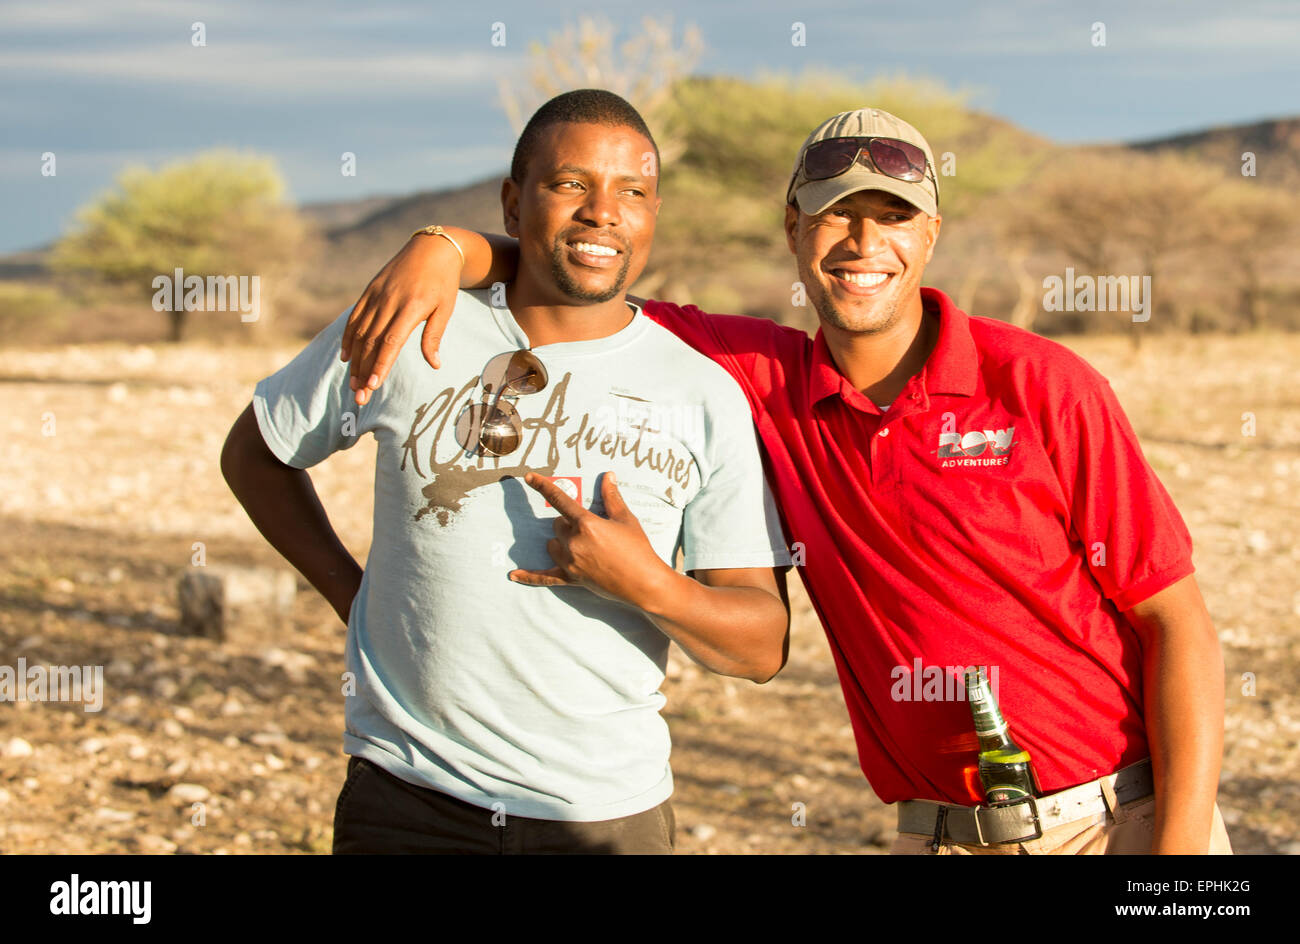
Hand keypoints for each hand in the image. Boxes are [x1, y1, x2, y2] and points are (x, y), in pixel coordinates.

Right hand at [339, 235, 460, 405]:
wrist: (431, 249)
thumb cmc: (442, 283)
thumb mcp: (445, 309)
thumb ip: (434, 336)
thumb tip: (434, 365)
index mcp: (410, 308)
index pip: (390, 342)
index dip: (380, 365)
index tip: (372, 386)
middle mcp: (388, 302)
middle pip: (371, 343)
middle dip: (363, 371)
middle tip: (359, 397)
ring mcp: (376, 296)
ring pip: (360, 333)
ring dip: (354, 361)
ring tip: (352, 384)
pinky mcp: (369, 291)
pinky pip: (354, 318)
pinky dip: (348, 338)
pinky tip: (345, 357)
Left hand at [510, 472, 671, 606]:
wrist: (644, 582)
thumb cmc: (638, 548)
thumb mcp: (625, 519)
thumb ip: (612, 497)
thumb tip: (608, 476)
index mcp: (586, 524)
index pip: (560, 499)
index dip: (543, 486)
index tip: (529, 477)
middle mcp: (574, 542)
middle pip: (557, 525)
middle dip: (568, 524)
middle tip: (591, 530)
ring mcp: (570, 562)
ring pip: (551, 545)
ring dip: (560, 542)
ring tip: (583, 546)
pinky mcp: (571, 579)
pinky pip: (544, 577)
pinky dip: (529, 576)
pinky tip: (513, 575)